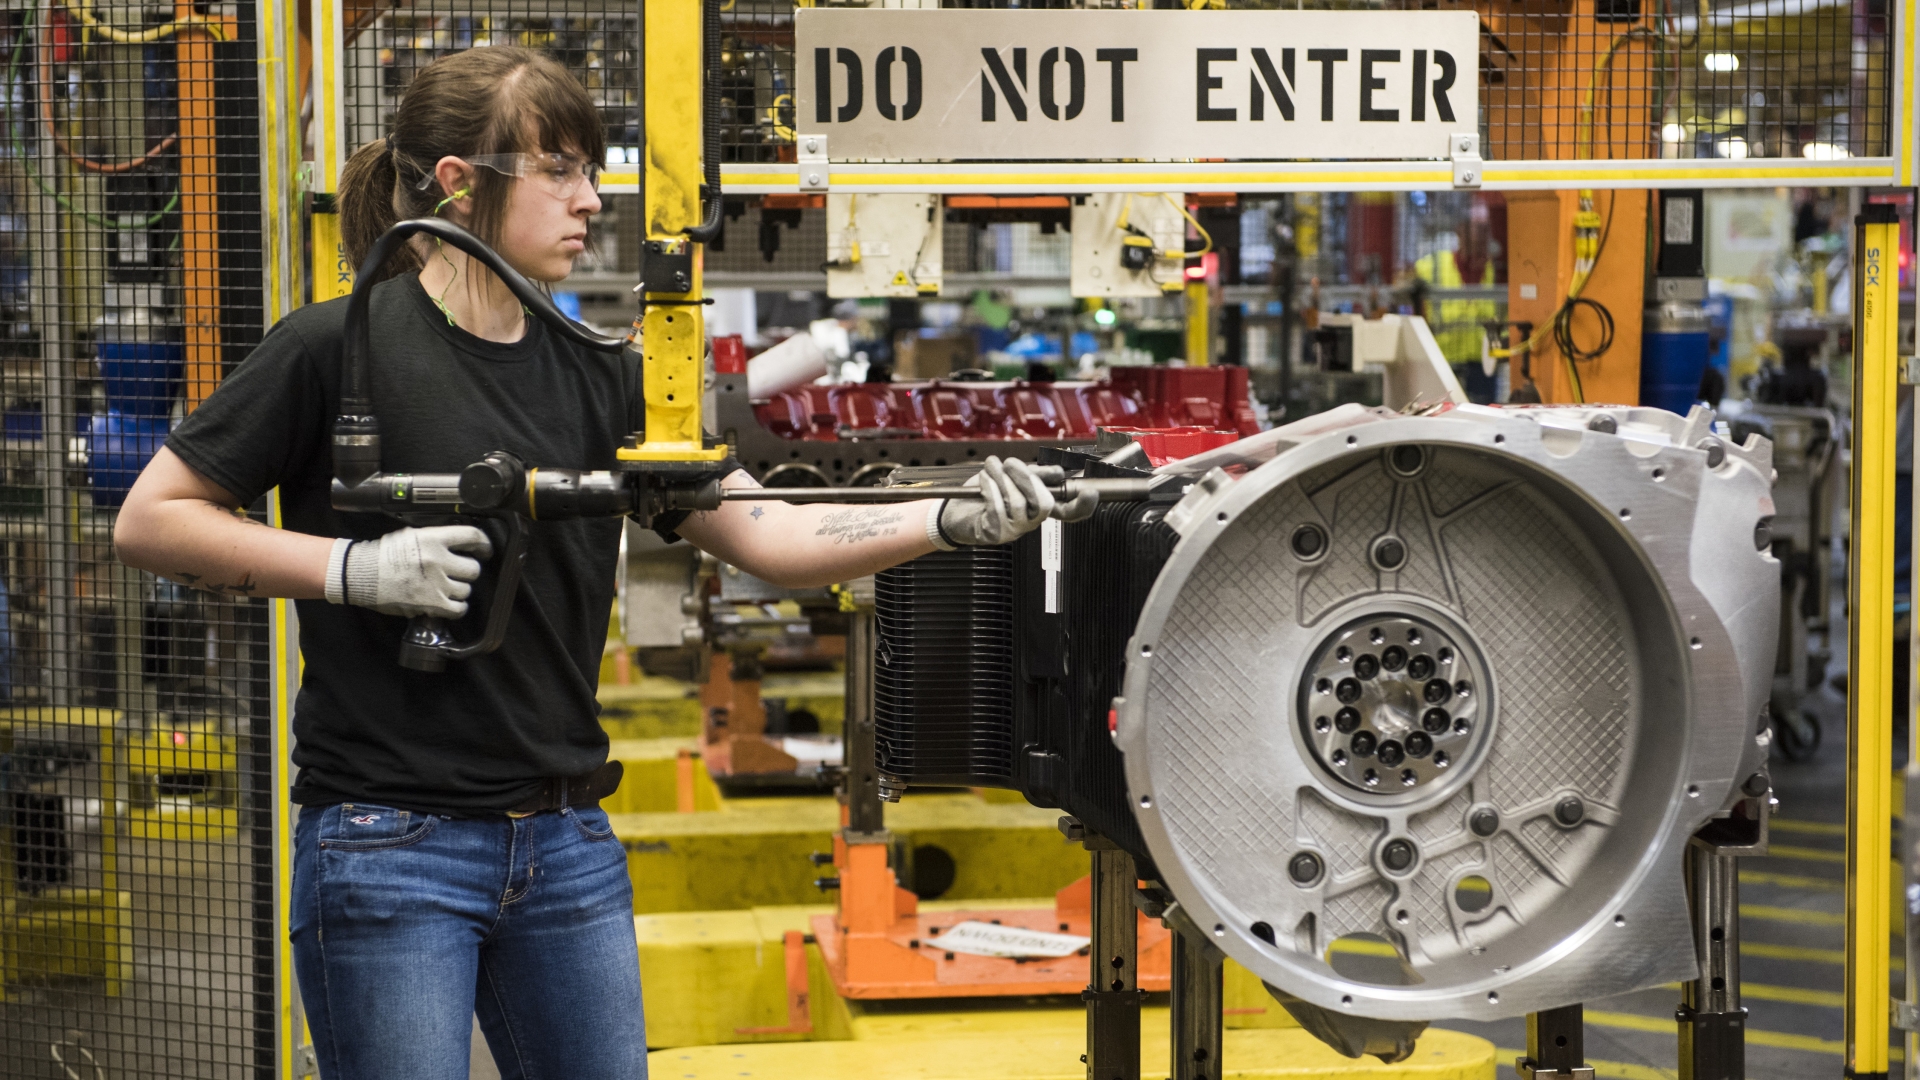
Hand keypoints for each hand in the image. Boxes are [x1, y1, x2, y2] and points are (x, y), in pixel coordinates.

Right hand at [327, 525, 493, 617]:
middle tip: (458, 572)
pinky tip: (450, 603)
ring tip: (446, 588)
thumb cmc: (384, 554)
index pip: (473, 536)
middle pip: (473, 568)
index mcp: (433, 539)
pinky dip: (457, 608)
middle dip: (467, 571)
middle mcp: (438, 560)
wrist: (362, 574)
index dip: (483, 544)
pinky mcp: (432, 603)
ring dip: (459, 590)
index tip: (484, 550)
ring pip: (466, 590)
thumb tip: (458, 543)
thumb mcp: (411, 535)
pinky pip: (459, 609)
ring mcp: (436, 583)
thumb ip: (435, 539)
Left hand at [936, 457, 1055, 546]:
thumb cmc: (982, 496)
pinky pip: (997, 508)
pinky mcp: (993, 534)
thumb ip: (1030, 475)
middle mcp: (1026, 525)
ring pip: (1017, 503)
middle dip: (1023, 477)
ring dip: (1002, 479)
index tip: (1022, 464)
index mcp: (1033, 513)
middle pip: (1038, 503)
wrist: (955, 514)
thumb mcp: (1009, 481)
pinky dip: (990, 489)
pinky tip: (984, 479)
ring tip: (990, 468)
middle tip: (1008, 463)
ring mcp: (1011, 531)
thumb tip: (1055, 471)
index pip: (1048, 501)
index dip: (1038, 480)